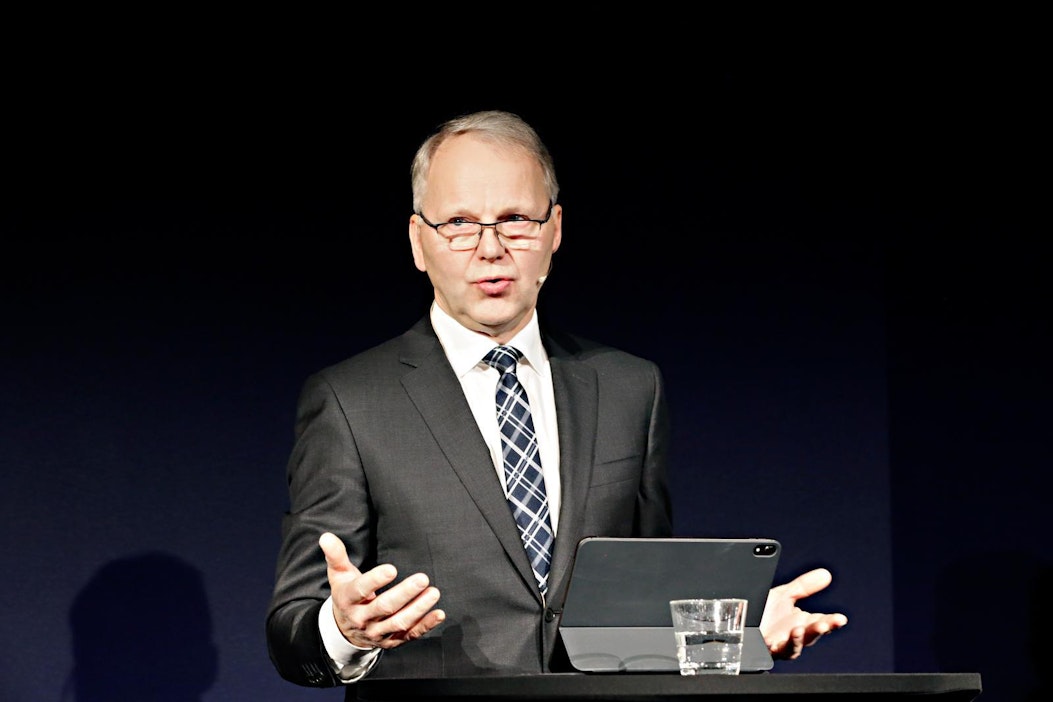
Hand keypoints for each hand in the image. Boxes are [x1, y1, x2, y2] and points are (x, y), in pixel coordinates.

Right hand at [319, 532, 444, 648]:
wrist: (345, 630)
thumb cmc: (346, 594)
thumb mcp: (338, 575)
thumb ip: (336, 555)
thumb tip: (326, 536)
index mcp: (348, 600)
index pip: (360, 590)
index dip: (375, 580)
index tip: (392, 568)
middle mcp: (362, 619)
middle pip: (385, 607)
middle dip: (404, 594)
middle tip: (423, 578)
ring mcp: (378, 632)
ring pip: (399, 623)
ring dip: (418, 609)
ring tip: (433, 592)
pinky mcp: (392, 641)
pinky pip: (410, 635)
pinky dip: (425, 626)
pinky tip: (439, 613)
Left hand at [759, 567, 847, 659]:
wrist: (741, 622)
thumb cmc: (765, 612)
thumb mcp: (785, 594)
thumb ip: (805, 586)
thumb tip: (826, 574)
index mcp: (802, 623)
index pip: (822, 622)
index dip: (831, 622)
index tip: (840, 619)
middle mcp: (794, 636)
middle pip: (810, 635)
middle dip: (818, 630)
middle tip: (825, 625)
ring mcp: (780, 644)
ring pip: (794, 646)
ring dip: (798, 639)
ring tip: (798, 630)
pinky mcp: (765, 650)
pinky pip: (772, 650)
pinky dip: (776, 646)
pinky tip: (774, 641)